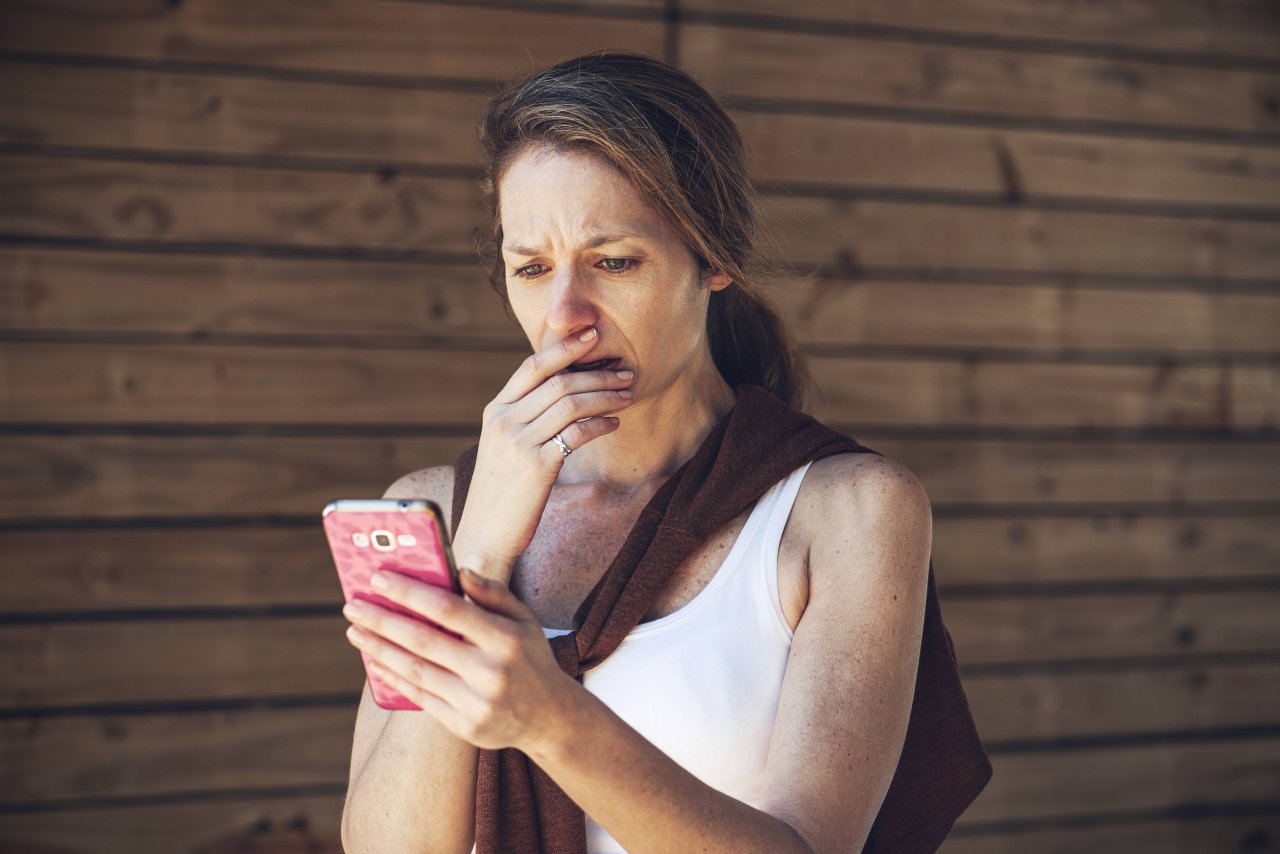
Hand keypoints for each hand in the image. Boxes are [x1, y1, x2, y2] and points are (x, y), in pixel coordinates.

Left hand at [343, 568, 581, 752]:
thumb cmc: (530, 658)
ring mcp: (476, 702)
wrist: (549, 718)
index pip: (448, 609)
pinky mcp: (463, 725)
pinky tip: (375, 661)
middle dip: (382, 620)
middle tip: (353, 605)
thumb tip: (459, 570)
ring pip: (415, 670)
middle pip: (423, 640)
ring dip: (379, 649)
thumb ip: (493, 594)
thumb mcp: (524, 620)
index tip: (378, 578)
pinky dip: (393, 677)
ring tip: (355, 631)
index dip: (410, 592)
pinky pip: (420, 697)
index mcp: (506, 638)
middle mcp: (490, 671)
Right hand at [452, 327, 634, 573]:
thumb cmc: (502, 494)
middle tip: (625, 372)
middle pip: (558, 381)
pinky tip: (614, 424)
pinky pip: (578, 432)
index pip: (532, 366)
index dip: (564, 347)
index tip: (592, 335)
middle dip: (597, 373)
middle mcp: (504, 421)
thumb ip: (524, 419)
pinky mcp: (538, 465)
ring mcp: (519, 442)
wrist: (485, 535)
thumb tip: (563, 394)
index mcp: (495, 411)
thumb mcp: (504, 448)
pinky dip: (600, 424)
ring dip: (605, 395)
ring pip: (571, 403)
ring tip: (627, 395)